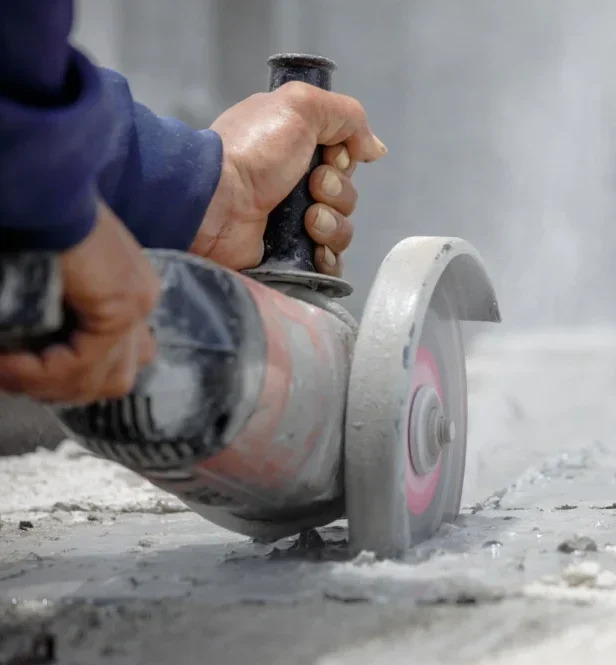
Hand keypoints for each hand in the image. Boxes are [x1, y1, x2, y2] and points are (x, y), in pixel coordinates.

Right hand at [0, 201, 160, 402]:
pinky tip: (7, 362)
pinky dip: (38, 371)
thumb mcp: (58, 282)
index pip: (118, 361)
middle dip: (64, 389)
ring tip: (4, 369)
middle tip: (18, 380)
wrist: (40, 187)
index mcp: (131, 291)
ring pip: (98, 380)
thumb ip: (67, 317)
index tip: (25, 374)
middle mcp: (143, 300)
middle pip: (116, 379)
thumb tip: (42, 356)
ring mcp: (137, 305)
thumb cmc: (40, 227)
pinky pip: (79, 364)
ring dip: (43, 384)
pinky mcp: (121, 308)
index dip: (72, 377)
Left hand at [189, 81, 387, 276]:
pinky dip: (327, 256)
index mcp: (295, 149)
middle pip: (345, 195)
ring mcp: (291, 225)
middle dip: (336, 191)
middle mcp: (294, 186)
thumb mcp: (299, 106)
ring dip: (331, 223)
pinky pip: (328, 263)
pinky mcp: (288, 259)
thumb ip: (346, 116)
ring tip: (307, 220)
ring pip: (341, 229)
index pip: (342, 159)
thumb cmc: (254, 151)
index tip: (328, 157)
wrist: (216, 203)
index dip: (343, 159)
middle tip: (311, 187)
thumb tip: (375, 149)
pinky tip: (314, 249)